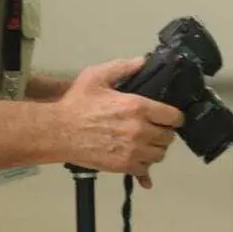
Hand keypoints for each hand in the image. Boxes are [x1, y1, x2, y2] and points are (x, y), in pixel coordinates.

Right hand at [54, 57, 183, 187]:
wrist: (58, 132)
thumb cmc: (77, 104)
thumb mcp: (97, 76)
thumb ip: (122, 67)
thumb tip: (142, 61)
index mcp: (138, 106)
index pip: (173, 116)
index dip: (173, 116)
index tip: (168, 117)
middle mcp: (140, 130)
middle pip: (169, 137)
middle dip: (164, 132)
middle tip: (154, 129)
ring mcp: (133, 150)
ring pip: (160, 154)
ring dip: (155, 149)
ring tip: (145, 144)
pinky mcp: (123, 166)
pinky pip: (145, 169)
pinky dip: (143, 165)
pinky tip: (138, 159)